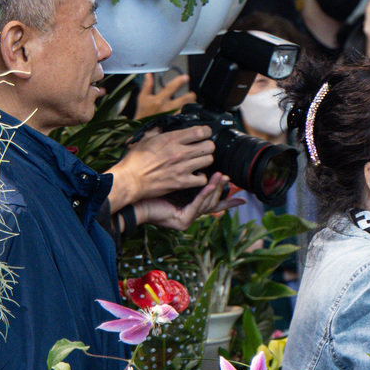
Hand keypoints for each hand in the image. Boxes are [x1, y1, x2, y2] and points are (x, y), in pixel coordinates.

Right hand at [107, 125, 214, 210]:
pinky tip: (196, 175)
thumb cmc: (135, 160)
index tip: (204, 133)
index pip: (200, 131)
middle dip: (208, 146)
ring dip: (205, 160)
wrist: (130, 180)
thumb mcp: (145, 139)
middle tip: (203, 149)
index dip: (206, 132)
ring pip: (209, 160)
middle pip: (209, 146)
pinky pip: (202, 179)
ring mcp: (182, 168)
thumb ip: (157, 130)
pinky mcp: (182, 182)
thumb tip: (162, 124)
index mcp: (171, 139)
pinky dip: (201, 178)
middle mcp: (180, 152)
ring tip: (199, 162)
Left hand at [124, 173, 238, 230]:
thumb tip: (189, 149)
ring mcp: (186, 218)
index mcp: (186, 203)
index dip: (225, 196)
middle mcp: (188, 213)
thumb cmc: (145, 186)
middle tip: (230, 178)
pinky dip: (204, 194)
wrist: (131, 197)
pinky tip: (209, 183)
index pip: (209, 199)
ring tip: (222, 176)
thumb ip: (180, 167)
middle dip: (223, 189)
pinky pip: (196, 206)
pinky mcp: (182, 220)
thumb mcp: (168, 174)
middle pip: (213, 202)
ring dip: (215, 189)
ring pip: (207, 204)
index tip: (239, 191)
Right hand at [132, 72, 195, 120]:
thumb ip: (147, 85)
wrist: (143, 129)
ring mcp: (173, 116)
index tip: (186, 77)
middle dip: (191, 95)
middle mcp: (168, 108)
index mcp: (159, 99)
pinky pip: (187, 117)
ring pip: (188, 108)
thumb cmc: (143, 113)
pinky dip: (191, 113)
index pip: (171, 88)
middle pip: (185, 99)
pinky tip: (191, 112)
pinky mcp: (176, 123)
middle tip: (191, 95)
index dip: (179, 81)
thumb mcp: (142, 98)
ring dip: (192, 104)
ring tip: (192, 103)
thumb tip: (149, 74)